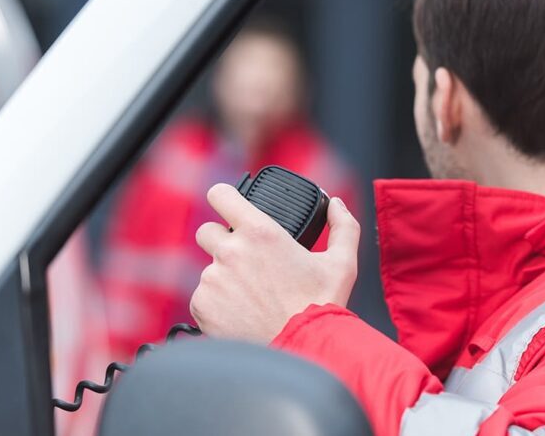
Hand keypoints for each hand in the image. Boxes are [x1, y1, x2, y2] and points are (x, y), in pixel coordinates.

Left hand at [189, 184, 359, 342]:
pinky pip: (203, 297)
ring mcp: (212, 279)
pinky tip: (241, 314)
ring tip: (251, 296)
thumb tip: (335, 205)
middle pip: (207, 231)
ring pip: (208, 269)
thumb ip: (343, 226)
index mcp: (259, 232)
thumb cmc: (322, 305)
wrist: (302, 348)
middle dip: (222, 242)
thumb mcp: (342, 262)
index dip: (224, 198)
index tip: (229, 206)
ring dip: (224, 277)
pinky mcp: (202, 306)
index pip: (220, 194)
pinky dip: (217, 304)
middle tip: (246, 262)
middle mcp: (230, 252)